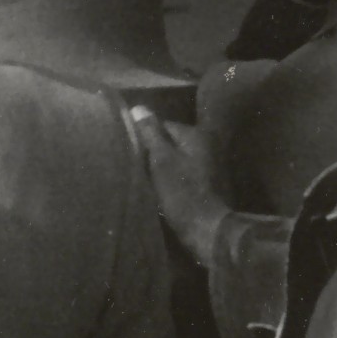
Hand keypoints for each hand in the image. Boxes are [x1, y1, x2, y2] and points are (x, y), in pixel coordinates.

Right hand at [127, 105, 232, 264]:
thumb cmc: (181, 192)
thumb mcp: (161, 160)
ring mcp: (207, 165)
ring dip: (159, 167)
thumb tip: (138, 108)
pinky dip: (169, 179)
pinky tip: (158, 190)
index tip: (129, 150)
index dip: (143, 137)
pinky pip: (181, 174)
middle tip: (133, 165)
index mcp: (195, 135)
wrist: (206, 229)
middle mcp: (205, 145)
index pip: (161, 125)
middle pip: (168, 142)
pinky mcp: (205, 184)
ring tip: (143, 178)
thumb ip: (150, 133)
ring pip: (174, 159)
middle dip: (151, 152)